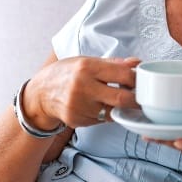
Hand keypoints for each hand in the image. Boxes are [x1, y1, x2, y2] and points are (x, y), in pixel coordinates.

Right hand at [25, 56, 139, 128]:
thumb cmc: (66, 73)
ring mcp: (79, 106)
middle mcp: (83, 87)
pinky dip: (105, 115)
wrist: (40, 93)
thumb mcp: (87, 61)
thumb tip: (137, 63)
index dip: (137, 79)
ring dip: (119, 108)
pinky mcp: (77, 120)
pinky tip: (98, 106)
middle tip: (140, 98)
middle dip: (136, 100)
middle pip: (121, 99)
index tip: (141, 81)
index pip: (124, 75)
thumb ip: (114, 64)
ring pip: (112, 112)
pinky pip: (101, 120)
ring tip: (117, 100)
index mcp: (88, 67)